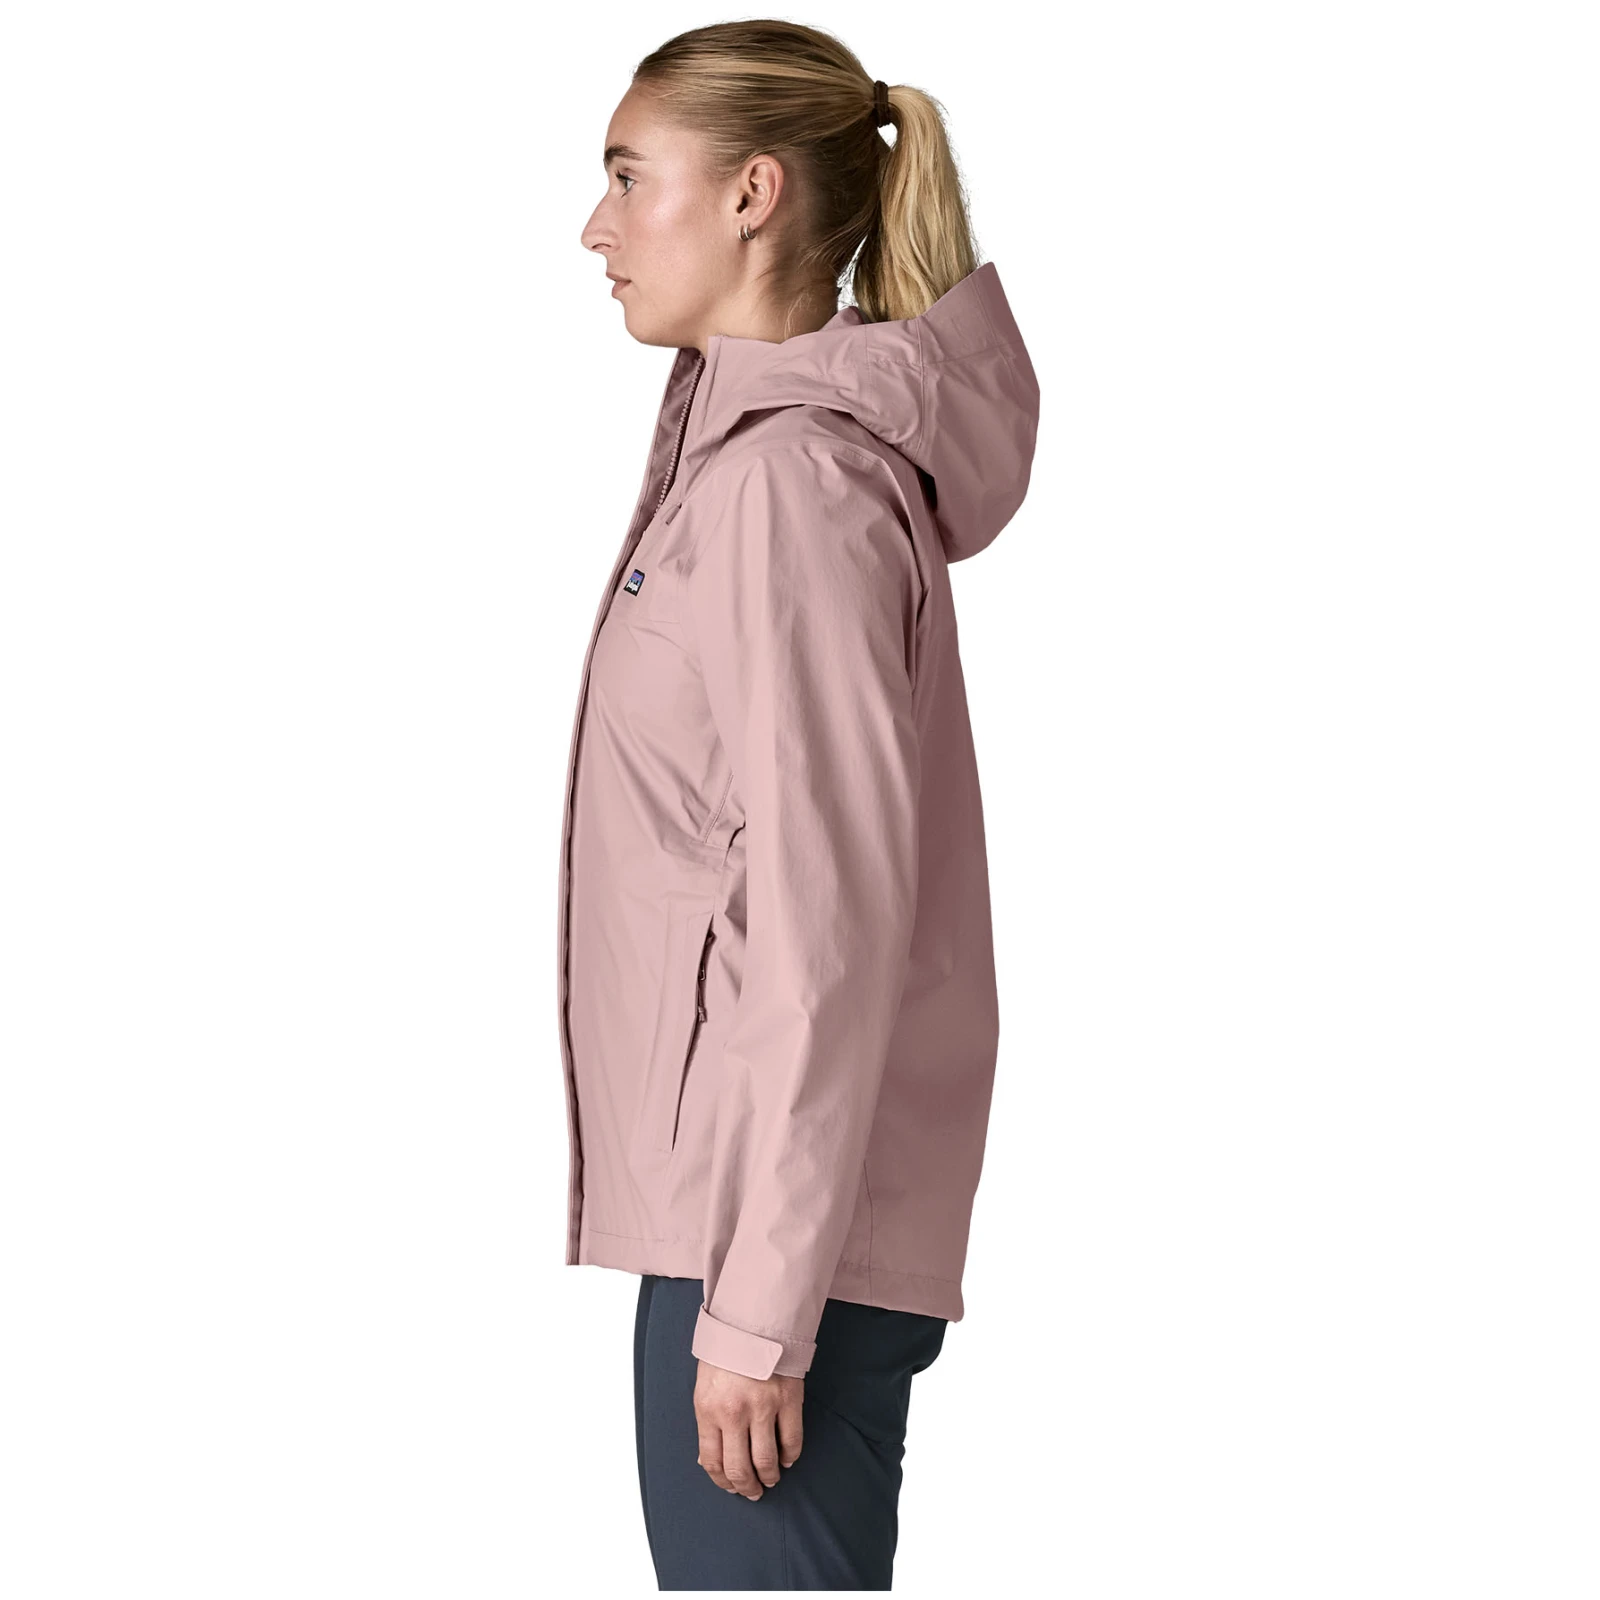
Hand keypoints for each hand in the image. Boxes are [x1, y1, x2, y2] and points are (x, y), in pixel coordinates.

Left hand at [693, 1359, 803, 1498]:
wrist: (753, 1320)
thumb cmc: (725, 1352)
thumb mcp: (704, 1387)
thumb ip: (708, 1422)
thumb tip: (712, 1459)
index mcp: (708, 1409)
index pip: (712, 1461)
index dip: (722, 1481)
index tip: (730, 1487)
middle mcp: (734, 1413)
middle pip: (740, 1469)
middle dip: (746, 1487)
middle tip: (752, 1492)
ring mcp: (764, 1407)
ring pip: (767, 1461)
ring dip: (769, 1477)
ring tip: (770, 1479)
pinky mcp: (789, 1399)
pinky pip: (792, 1440)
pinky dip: (790, 1456)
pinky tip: (787, 1459)